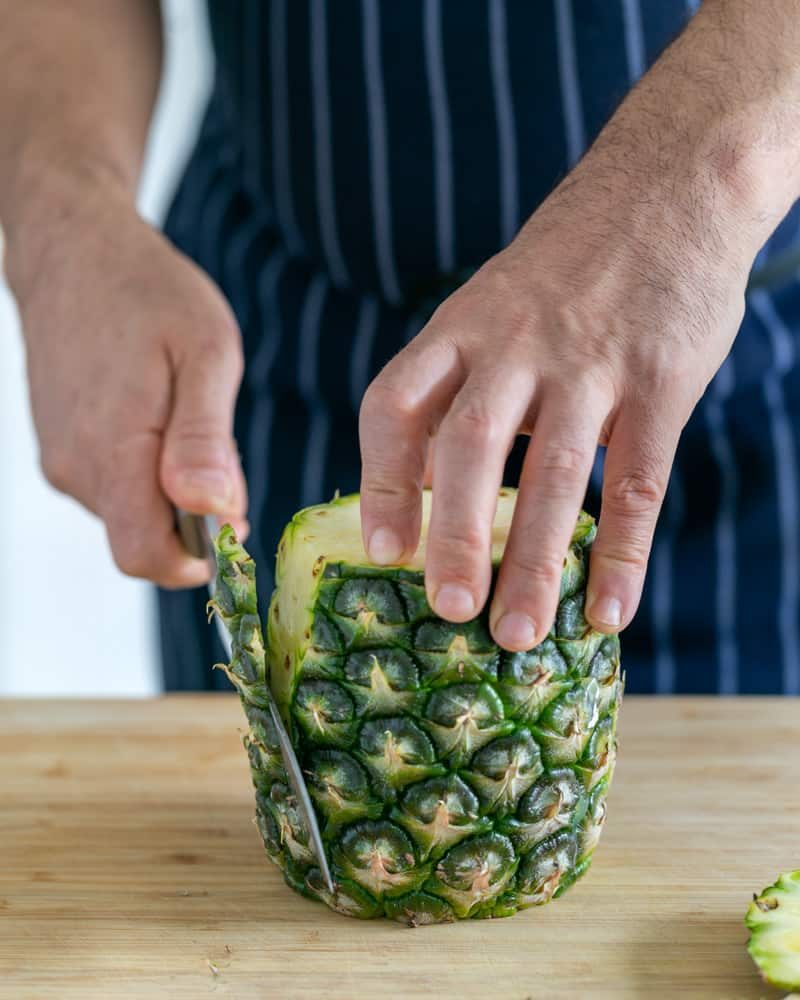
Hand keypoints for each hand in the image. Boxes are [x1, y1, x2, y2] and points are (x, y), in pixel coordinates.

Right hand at [7, 178, 246, 586]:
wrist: (74, 251)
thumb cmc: (147, 293)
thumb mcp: (203, 354)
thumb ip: (205, 440)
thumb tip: (213, 512)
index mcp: (111, 454)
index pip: (146, 558)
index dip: (197, 560)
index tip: (233, 524)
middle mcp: (75, 470)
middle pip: (144, 539)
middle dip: (194, 520)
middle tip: (220, 449)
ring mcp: (62, 460)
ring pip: (131, 513)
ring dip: (172, 491)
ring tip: (187, 418)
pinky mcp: (60, 448)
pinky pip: (114, 486)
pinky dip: (148, 471)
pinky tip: (161, 416)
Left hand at [359, 132, 753, 649]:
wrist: (666, 186)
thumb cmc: (562, 269)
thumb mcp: (486, 308)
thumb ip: (452, 387)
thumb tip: (414, 485)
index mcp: (458, 327)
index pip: (394, 404)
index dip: (380, 482)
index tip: (382, 551)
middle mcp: (514, 344)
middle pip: (467, 445)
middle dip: (453, 534)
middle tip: (446, 610)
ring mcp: (589, 362)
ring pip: (553, 470)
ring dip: (533, 561)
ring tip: (517, 634)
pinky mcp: (660, 379)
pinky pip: (638, 477)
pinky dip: (623, 551)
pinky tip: (609, 611)